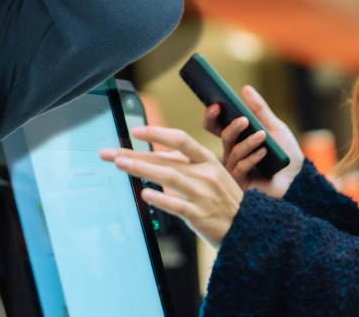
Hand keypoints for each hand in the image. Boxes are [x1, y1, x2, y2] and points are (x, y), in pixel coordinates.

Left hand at [99, 127, 242, 248]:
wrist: (248, 228)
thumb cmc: (225, 200)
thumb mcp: (213, 174)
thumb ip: (187, 163)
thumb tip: (161, 153)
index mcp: (208, 160)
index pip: (180, 139)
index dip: (158, 133)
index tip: (135, 130)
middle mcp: (205, 174)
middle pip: (166, 159)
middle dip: (135, 153)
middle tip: (110, 152)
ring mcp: (202, 195)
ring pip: (169, 177)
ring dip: (142, 170)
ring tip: (121, 165)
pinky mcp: (199, 216)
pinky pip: (177, 205)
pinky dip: (161, 199)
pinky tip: (145, 195)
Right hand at [203, 85, 303, 197]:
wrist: (298, 181)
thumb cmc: (284, 155)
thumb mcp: (275, 128)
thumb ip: (260, 110)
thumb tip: (245, 89)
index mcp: (237, 138)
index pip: (216, 126)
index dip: (212, 116)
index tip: (216, 105)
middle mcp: (232, 153)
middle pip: (222, 137)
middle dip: (231, 128)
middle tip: (243, 120)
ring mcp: (234, 168)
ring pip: (233, 151)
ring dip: (248, 142)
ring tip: (262, 135)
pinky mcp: (240, 182)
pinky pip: (240, 167)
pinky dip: (252, 158)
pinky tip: (263, 152)